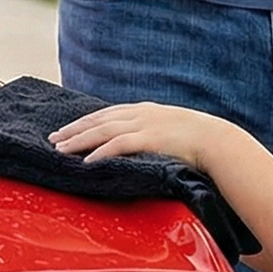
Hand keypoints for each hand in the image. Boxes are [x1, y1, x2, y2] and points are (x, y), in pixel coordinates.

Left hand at [50, 101, 243, 170]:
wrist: (219, 142)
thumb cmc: (197, 141)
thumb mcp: (169, 131)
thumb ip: (151, 135)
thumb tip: (135, 148)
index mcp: (144, 110)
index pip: (106, 114)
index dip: (84, 122)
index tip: (65, 130)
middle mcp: (140, 114)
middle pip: (98, 120)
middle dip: (74, 129)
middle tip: (53, 140)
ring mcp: (145, 125)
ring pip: (103, 130)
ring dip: (79, 140)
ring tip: (60, 151)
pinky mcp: (150, 139)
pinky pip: (119, 145)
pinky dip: (100, 152)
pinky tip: (86, 161)